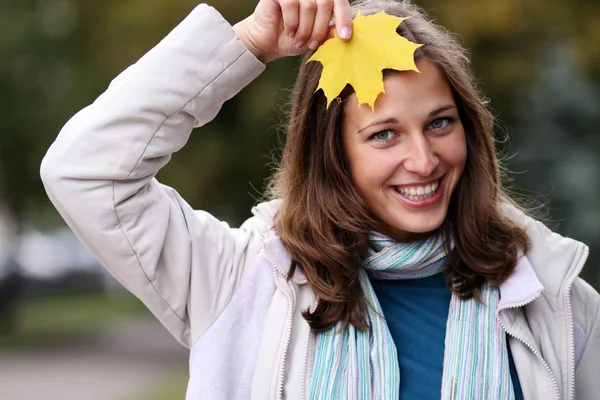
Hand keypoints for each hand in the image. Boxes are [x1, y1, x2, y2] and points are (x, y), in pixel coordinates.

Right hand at [234, 0, 352, 62]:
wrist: (267, 42)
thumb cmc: (292, 39)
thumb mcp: (314, 40)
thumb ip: (327, 33)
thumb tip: (338, 31)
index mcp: (322, 0)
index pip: (339, 2)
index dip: (344, 18)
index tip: (345, 37)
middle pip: (325, 4)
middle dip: (320, 28)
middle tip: (313, 44)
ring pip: (309, 6)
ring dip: (304, 29)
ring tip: (298, 40)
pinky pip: (291, 5)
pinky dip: (292, 23)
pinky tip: (289, 31)